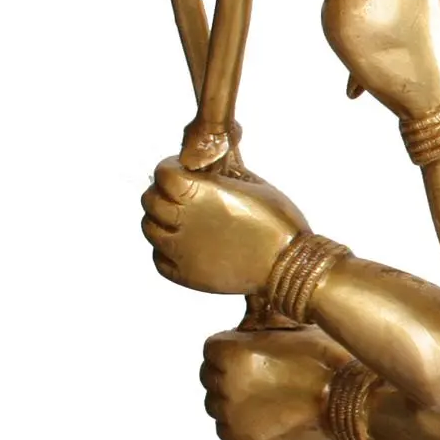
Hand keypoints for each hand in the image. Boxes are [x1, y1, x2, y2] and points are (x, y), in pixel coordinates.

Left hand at [141, 158, 307, 295]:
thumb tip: (204, 164)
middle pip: (149, 200)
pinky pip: (159, 257)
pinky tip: (189, 245)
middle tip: (182, 196)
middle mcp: (185, 220)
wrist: (291, 266)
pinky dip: (168, 250)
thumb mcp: (255, 185)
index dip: (170, 168)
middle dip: (163, 193)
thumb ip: (222, 174)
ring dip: (162, 221)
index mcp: (202, 193)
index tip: (182, 171)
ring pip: (149, 228)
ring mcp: (181, 250)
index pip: (162, 173)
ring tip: (186, 222)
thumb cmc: (279, 221)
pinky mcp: (184, 275)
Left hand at [202, 325, 350, 439]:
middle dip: (229, 375)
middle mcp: (225, 382)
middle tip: (261, 376)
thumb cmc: (329, 361)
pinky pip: (225, 428)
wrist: (352, 400)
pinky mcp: (238, 437)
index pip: (211, 349)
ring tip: (266, 397)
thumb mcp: (293, 331)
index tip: (249, 354)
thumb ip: (262, 331)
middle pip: (210, 376)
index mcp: (232, 352)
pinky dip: (239, 423)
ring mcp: (230, 412)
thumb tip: (248, 328)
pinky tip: (265, 414)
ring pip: (215, 403)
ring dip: (233, 400)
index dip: (231, 350)